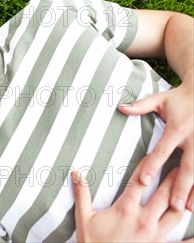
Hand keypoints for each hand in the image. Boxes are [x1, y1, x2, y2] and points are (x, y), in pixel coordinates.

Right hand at [72, 164, 185, 241]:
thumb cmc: (92, 242)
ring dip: (183, 200)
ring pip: (176, 214)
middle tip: (178, 166)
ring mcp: (154, 235)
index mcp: (126, 209)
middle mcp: (144, 220)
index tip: (154, 155)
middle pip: (163, 195)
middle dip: (172, 179)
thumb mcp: (84, 217)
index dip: (147, 166)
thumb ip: (82, 194)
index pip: (140, 182)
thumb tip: (76, 173)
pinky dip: (192, 239)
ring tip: (190, 189)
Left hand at [119, 83, 193, 210]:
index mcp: (177, 128)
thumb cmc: (180, 98)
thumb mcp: (161, 99)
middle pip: (187, 167)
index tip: (144, 181)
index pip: (162, 150)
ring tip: (188, 209)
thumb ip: (141, 106)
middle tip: (174, 206)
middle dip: (181, 187)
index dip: (152, 166)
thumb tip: (120, 108)